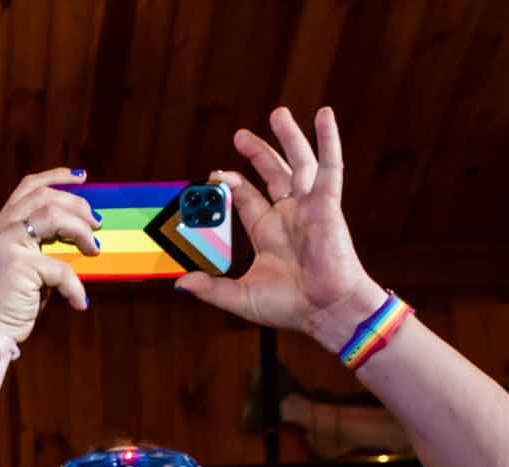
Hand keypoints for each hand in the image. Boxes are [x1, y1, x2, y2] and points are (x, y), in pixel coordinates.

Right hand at [0, 167, 98, 343]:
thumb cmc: (10, 303)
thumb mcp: (25, 266)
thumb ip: (42, 246)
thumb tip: (80, 235)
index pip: (28, 188)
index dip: (56, 177)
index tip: (81, 177)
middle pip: (44, 195)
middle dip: (78, 204)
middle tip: (96, 223)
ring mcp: (5, 243)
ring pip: (53, 215)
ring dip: (81, 230)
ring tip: (94, 249)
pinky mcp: (17, 264)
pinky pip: (60, 268)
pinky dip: (75, 286)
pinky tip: (79, 301)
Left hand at [175, 107, 385, 354]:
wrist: (326, 311)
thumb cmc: (290, 307)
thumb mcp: (241, 297)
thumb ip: (211, 289)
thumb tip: (179, 282)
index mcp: (269, 232)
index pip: (248, 198)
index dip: (232, 183)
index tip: (216, 174)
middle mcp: (289, 215)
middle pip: (272, 175)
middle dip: (257, 154)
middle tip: (240, 135)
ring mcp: (309, 207)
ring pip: (299, 163)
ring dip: (289, 138)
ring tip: (278, 113)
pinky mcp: (327, 204)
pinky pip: (330, 166)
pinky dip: (329, 139)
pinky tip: (326, 115)